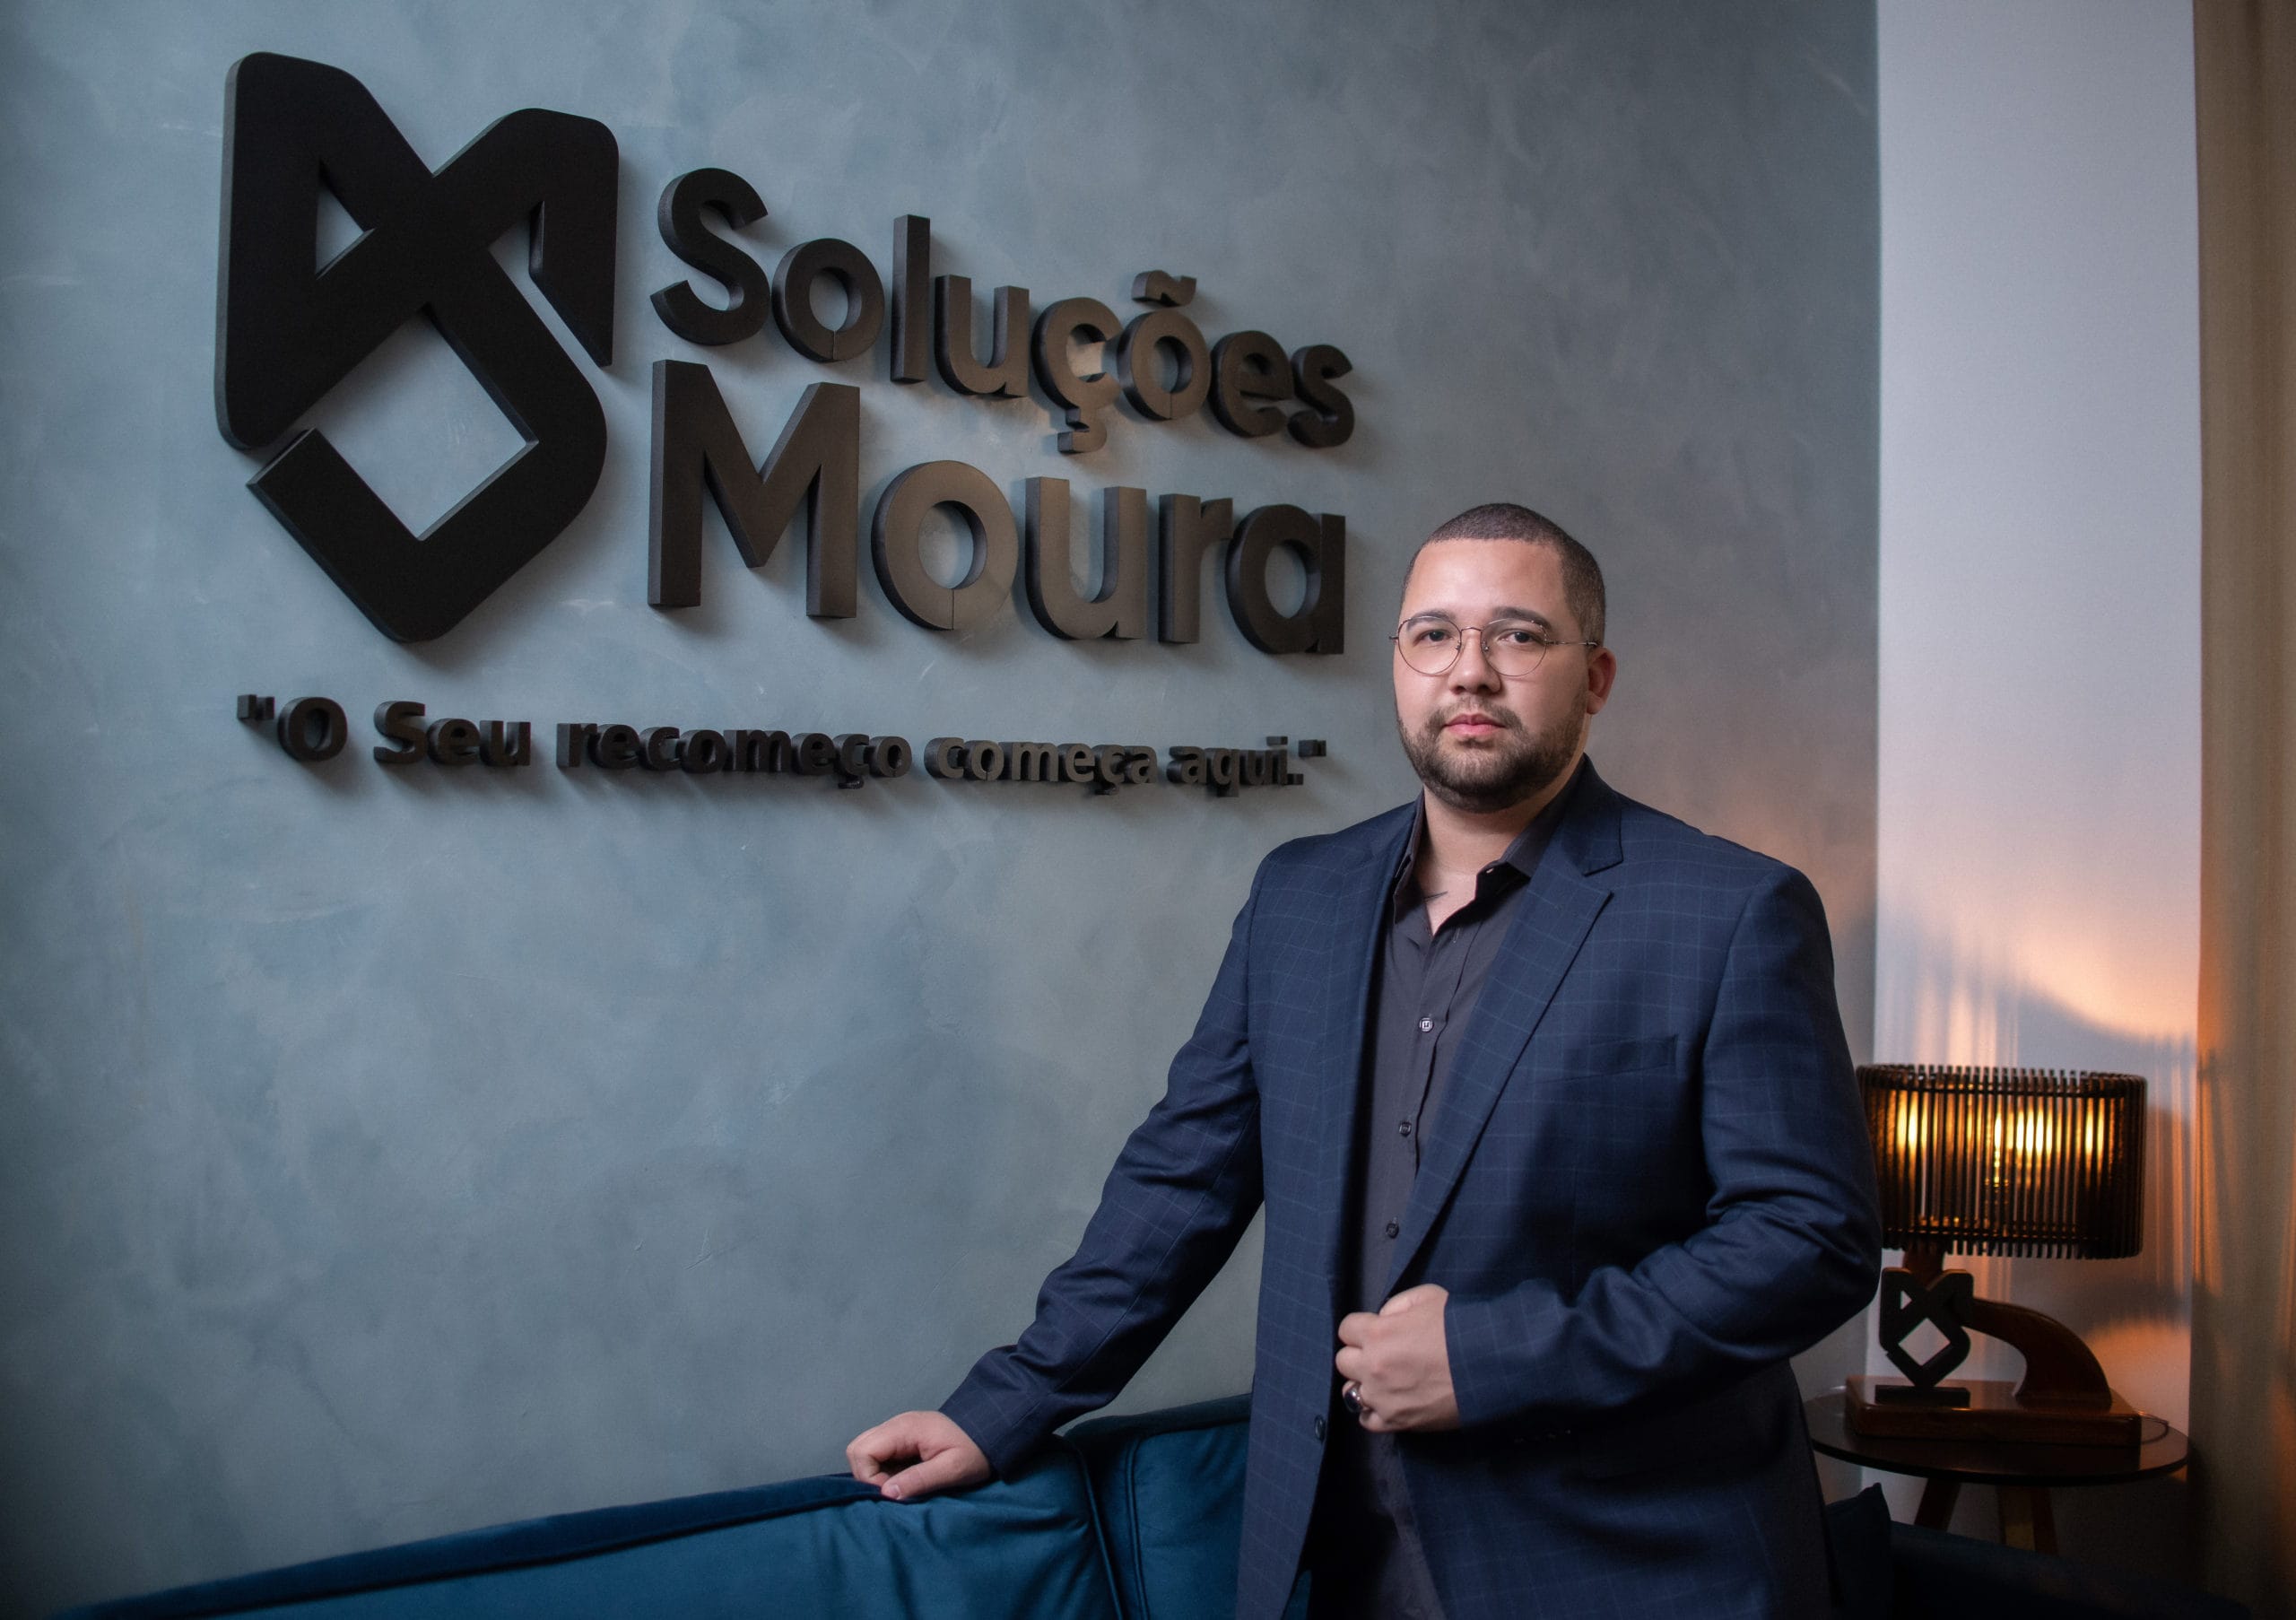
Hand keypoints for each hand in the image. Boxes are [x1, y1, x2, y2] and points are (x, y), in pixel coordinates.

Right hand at [845, 1410, 991, 1501]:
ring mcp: (897, 1430)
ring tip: (899, 1485)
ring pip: (864, 1450)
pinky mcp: (902, 1438)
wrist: (991, 1430)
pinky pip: (878, 1453)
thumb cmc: (974, 1449)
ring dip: (874, 1473)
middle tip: (893, 1490)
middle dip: (866, 1475)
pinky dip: (882, 1469)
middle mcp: (895, 1425)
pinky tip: (903, 1478)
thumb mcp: (952, 1468)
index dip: (870, 1477)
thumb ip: (919, 1480)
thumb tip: (887, 1494)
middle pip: (857, 1448)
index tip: (892, 1493)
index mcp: (904, 1429)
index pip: (862, 1451)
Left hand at [1334, 1284, 1458, 1432]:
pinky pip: (1366, 1420)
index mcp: (1377, 1333)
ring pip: (1351, 1391)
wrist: (1489, 1364)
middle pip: (1344, 1361)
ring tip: (1384, 1381)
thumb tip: (1383, 1319)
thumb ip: (1396, 1305)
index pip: (1346, 1329)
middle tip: (1383, 1355)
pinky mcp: (1396, 1422)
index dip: (1362, 1328)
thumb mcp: (1427, 1297)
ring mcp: (1382, 1397)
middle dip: (1360, 1354)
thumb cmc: (1460, 1327)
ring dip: (1364, 1383)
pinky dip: (1373, 1411)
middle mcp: (1372, 1367)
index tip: (1377, 1332)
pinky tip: (1387, 1402)